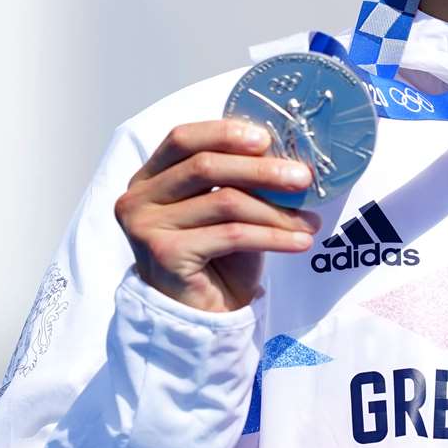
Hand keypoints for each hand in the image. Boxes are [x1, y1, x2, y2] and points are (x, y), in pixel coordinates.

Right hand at [115, 120, 319, 312]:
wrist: (202, 314)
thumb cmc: (216, 255)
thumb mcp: (224, 206)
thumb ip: (237, 176)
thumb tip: (284, 151)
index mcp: (149, 177)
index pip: (182, 139)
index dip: (224, 134)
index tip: (266, 138)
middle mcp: (138, 199)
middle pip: (204, 166)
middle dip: (262, 170)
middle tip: (303, 178)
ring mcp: (146, 227)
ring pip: (224, 202)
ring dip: (276, 210)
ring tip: (309, 220)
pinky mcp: (165, 255)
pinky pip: (232, 235)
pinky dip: (273, 236)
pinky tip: (300, 241)